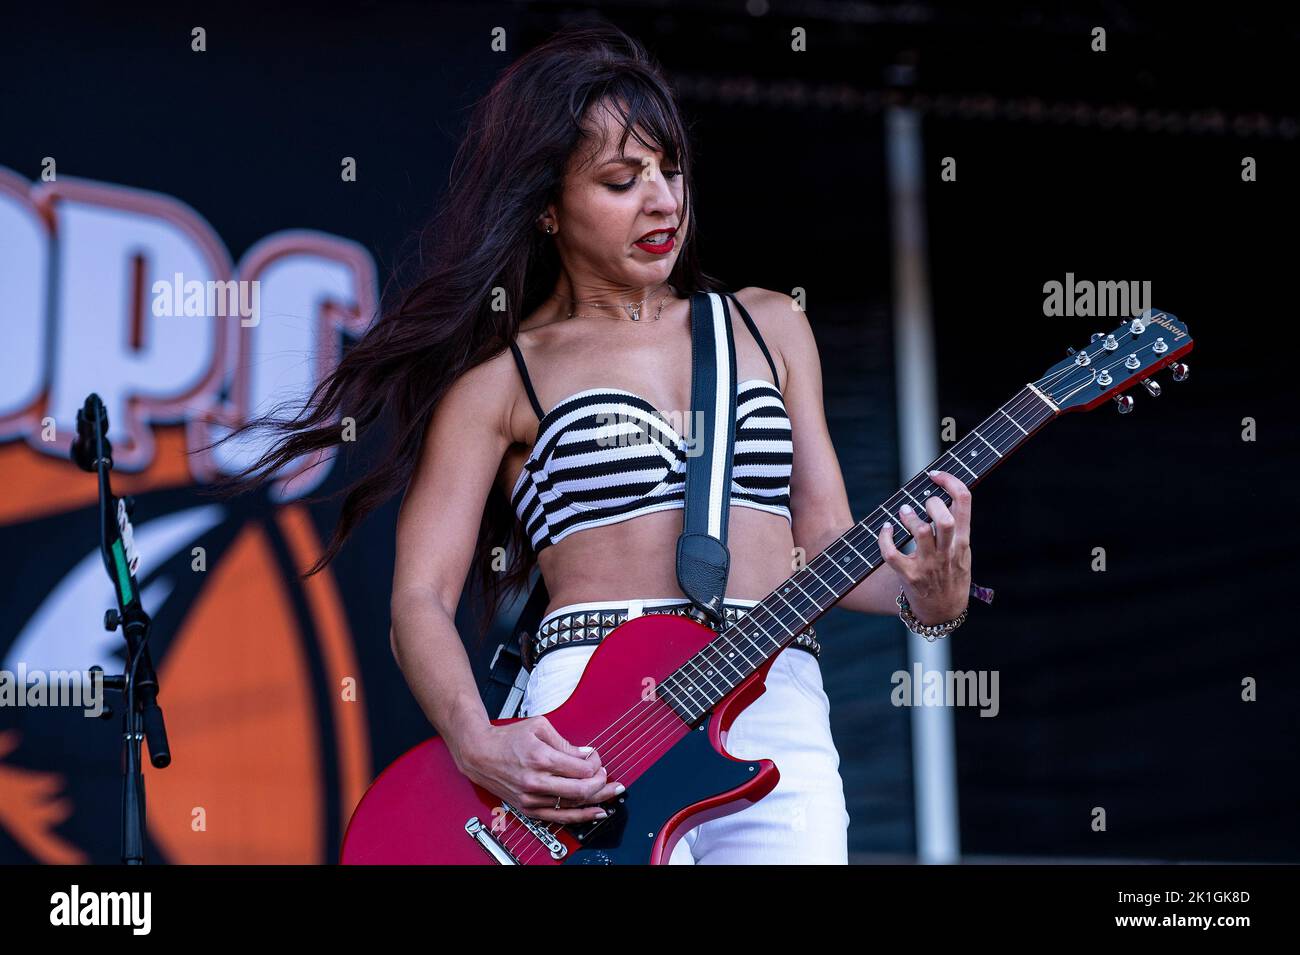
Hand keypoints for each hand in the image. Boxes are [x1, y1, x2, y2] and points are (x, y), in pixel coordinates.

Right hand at [452, 717, 624, 824]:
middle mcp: (536, 781)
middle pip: (580, 790)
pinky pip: (559, 817)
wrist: (480, 754)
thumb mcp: (539, 727)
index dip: (596, 765)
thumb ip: (565, 743)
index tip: (597, 759)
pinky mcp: (528, 808)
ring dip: (597, 801)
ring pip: (572, 806)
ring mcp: (531, 798)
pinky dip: (580, 816)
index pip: (581, 769)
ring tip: (611, 795)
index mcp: (540, 758)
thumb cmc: (508, 739)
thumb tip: (586, 754)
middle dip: (601, 784)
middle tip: (608, 777)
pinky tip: (596, 812)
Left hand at [877, 470, 971, 624]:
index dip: (950, 482)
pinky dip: (885, 538)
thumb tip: (944, 494)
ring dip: (909, 517)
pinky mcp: (909, 576)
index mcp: (963, 541)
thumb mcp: (963, 552)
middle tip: (923, 502)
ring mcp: (928, 565)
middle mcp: (947, 552)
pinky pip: (892, 554)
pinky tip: (886, 529)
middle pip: (944, 519)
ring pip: (920, 532)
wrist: (944, 612)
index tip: (935, 475)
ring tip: (904, 511)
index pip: (964, 502)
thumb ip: (957, 526)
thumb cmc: (952, 575)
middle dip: (932, 503)